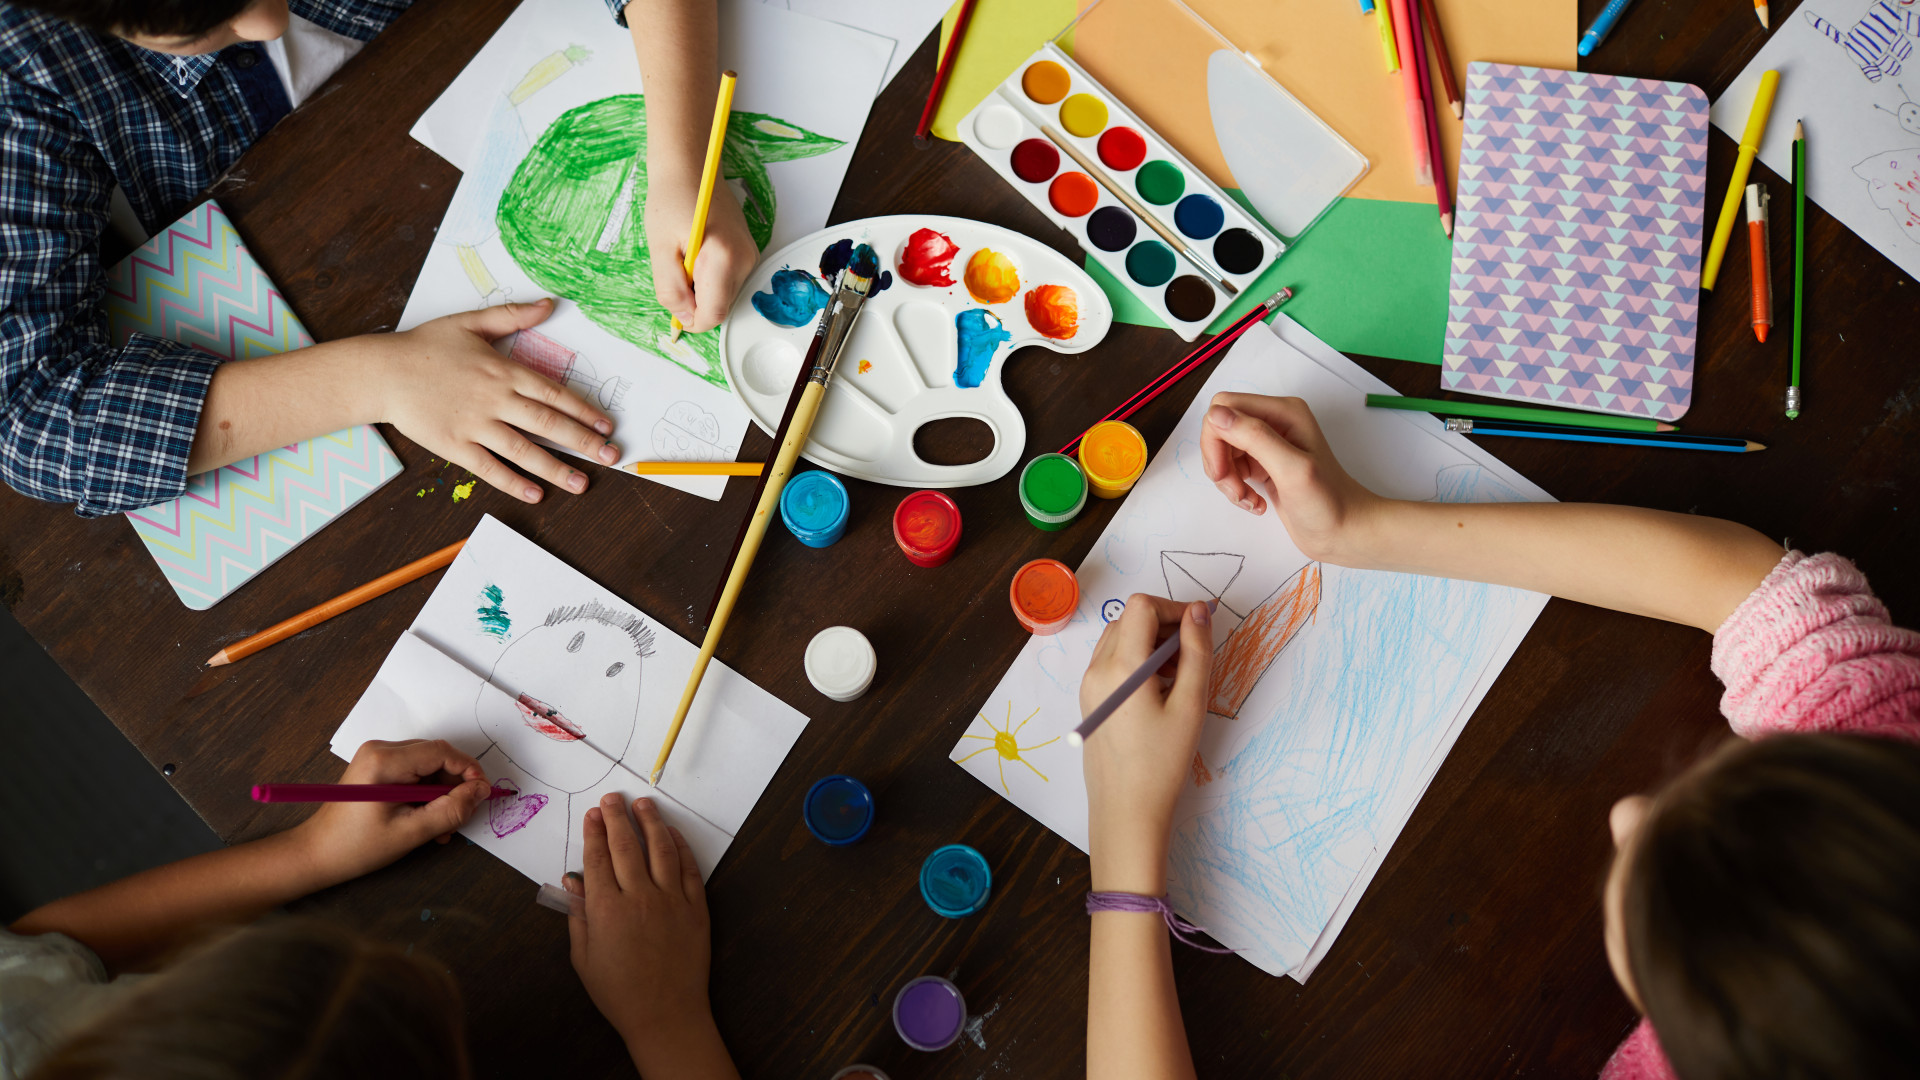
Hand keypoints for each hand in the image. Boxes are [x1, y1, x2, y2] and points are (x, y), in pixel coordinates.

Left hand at [294, 740, 489, 884]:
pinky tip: (427, 819)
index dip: (469, 771)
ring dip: (441, 794)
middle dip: (454, 787)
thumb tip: (482, 791)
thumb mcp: (411, 832)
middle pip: (437, 757)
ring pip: (429, 766)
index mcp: (384, 761)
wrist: (317, 853)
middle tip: (459, 819)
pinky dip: (427, 794)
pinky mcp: (378, 766)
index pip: (442, 752)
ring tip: (441, 827)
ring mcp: (377, 756)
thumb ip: (451, 810)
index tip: (483, 795)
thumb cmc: (358, 846)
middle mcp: (380, 749)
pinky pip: (416, 772)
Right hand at [377, 299, 620, 502]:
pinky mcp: (454, 446)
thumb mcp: (471, 322)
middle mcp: (494, 399)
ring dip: (555, 469)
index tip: (606, 426)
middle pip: (547, 423)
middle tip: (611, 457)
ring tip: (582, 485)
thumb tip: (550, 304)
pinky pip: (489, 468)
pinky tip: (536, 494)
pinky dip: (513, 483)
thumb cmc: (426, 346)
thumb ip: (513, 315)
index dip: (583, 411)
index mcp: (503, 370)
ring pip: (523, 451)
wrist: (382, 371)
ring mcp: (474, 425)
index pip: (554, 393)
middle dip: (583, 442)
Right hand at [568, 795, 732, 1077]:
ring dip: (650, 822)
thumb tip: (571, 882)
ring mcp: (671, 900)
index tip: (592, 814)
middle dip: (617, 817)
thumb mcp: (584, 958)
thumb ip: (577, 916)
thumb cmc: (619, 992)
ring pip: (660, 849)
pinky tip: (671, 833)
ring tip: (643, 804)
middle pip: (626, 845)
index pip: (598, 858)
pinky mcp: (696, 907)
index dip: (594, 832)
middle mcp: (639, 897)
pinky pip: (688, 868)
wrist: (666, 1014)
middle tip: (613, 798)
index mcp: (606, 910)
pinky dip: (679, 846)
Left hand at [645, 171, 756, 333]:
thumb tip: (683, 317)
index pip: (713, 314)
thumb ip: (670, 288)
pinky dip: (708, 276)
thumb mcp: (659, 249)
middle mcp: (744, 259)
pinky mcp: (747, 252)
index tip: (674, 309)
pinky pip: (726, 280)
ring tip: (684, 255)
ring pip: (722, 294)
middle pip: (719, 306)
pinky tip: (696, 251)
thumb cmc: (672, 199)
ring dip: (700, 287)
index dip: (691, 320)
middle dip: (694, 300)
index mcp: (723, 258)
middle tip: (675, 269)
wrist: (691, 168)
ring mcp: (749, 256)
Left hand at [1080, 595, 1213, 894]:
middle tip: (1192, 654)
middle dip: (1164, 624)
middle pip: (1129, 619)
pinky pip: (1110, 661)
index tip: (1200, 627)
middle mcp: (1096, 669)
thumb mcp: (1190, 704)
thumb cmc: (1162, 762)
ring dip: (1149, 641)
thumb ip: (1196, 651)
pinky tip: (1158, 689)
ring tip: (1178, 674)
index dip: (1174, 607)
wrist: (1126, 810)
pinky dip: (1135, 660)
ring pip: (1118, 638)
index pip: (1142, 606)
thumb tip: (1199, 610)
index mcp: (1121, 667)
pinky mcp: (1088, 700)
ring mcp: (1088, 685)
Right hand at [1199, 394, 1380, 563]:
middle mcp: (1274, 422)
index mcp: (1283, 412)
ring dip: (1227, 479)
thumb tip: (1216, 415)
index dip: (1215, 438)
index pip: (1225, 406)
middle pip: (1219, 428)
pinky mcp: (1265, 464)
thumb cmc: (1328, 503)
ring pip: (1223, 450)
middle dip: (1219, 461)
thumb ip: (1255, 437)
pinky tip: (1255, 503)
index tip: (1224, 472)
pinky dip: (1236, 487)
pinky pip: (1233, 467)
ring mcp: (1269, 443)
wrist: (1345, 532)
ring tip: (1247, 500)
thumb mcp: (1291, 469)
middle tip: (1235, 490)